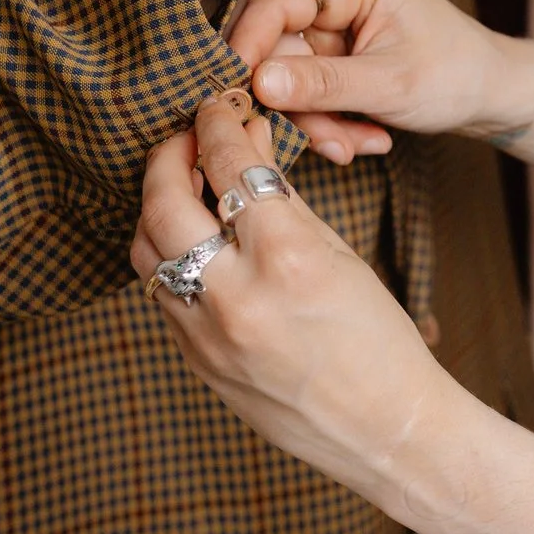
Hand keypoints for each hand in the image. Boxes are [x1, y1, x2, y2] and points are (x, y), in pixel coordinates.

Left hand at [130, 92, 460, 507]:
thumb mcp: (338, 256)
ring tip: (182, 185)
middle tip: (185, 136)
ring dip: (156, 207)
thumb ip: (281, 204)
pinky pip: (162, 294)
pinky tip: (191, 240)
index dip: (217, 122)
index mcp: (287, 258)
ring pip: (146, 250)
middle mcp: (236, 296)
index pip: (229, 165)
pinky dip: (168, 255)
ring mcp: (206, 336)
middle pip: (163, 202)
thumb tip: (244, 149)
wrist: (388, 430)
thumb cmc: (380, 340)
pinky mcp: (195, 363)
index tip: (217, 103)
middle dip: (169, 155)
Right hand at [224, 0, 518, 164]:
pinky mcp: (331, 47)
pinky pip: (303, 85)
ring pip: (285, 71)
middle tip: (329, 143)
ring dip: (315, 119)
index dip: (250, 46)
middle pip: (275, 41)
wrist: (491, 92)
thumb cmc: (456, 75)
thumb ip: (323, 84)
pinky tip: (364, 138)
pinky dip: (326, 118)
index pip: (275, 0)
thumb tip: (257, 84)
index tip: (235, 93)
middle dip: (297, 100)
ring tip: (354, 147)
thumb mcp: (390, 85)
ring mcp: (330, 17)